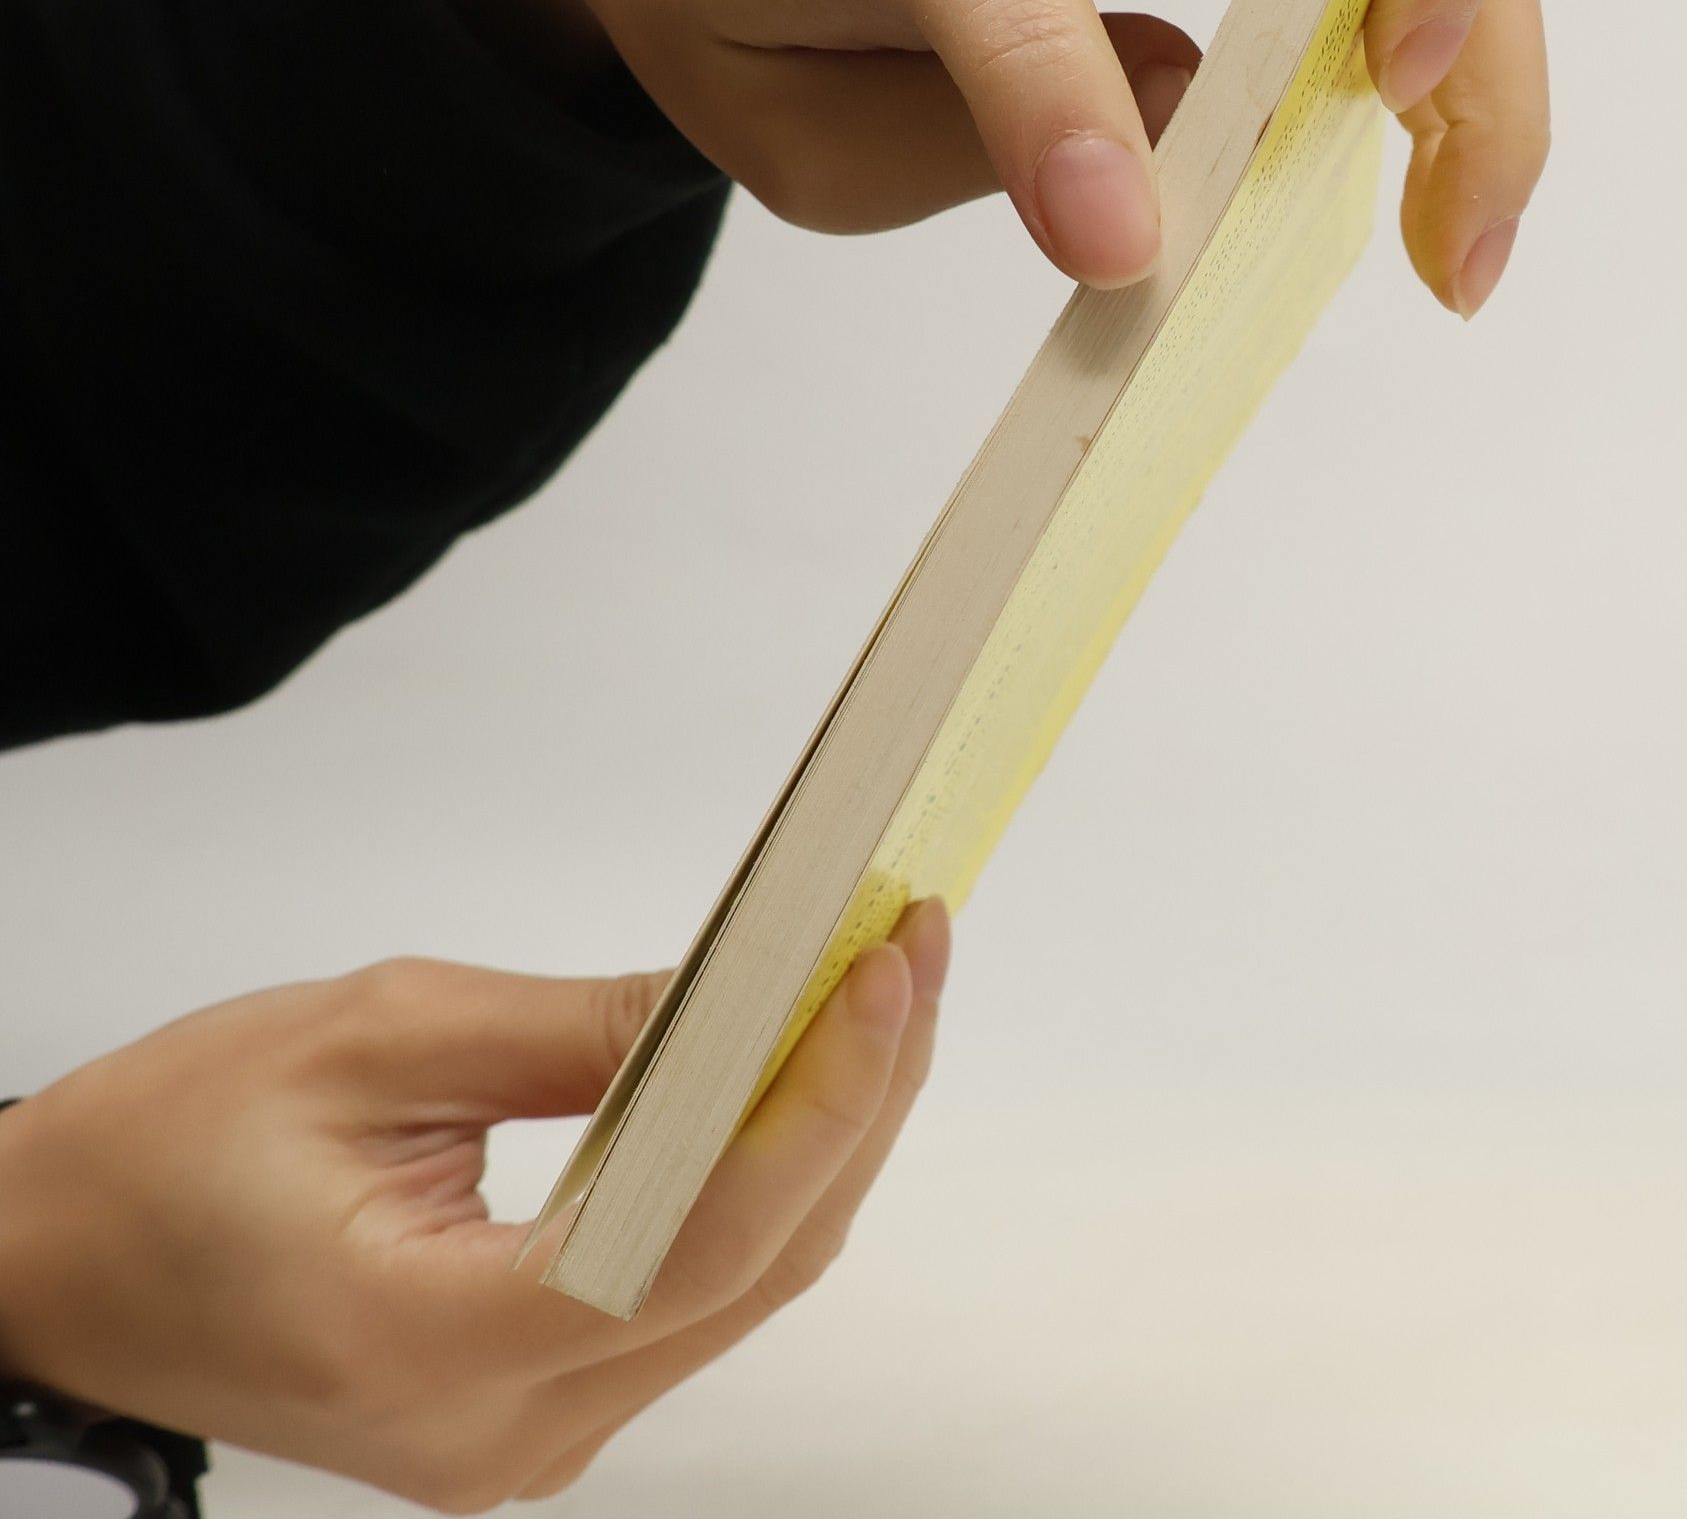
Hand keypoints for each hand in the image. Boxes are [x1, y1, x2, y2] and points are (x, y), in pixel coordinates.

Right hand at [0, 901, 949, 1510]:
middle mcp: (503, 1428)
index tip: (888, 967)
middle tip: (908, 948)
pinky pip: (691, 1288)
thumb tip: (745, 995)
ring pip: (743, 1279)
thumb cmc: (160, 1153)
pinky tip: (788, 1076)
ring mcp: (524, 1431)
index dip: (825, 1097)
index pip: (706, 1239)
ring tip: (871, 992)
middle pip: (757, 1263)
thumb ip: (578, 1031)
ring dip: (820, 1131)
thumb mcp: (371, 1040)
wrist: (54, 1264)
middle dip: (856, 1096)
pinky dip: (754, 1175)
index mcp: (439, 1345)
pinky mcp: (531, 1396)